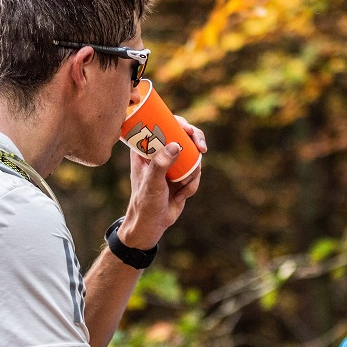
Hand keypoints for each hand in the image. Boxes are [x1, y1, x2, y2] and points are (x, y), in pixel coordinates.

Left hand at [119, 118, 206, 249]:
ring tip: (181, 187)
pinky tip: (181, 196)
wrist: (152, 224)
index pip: (161, 125)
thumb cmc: (145, 203)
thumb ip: (161, 164)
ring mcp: (172, 164)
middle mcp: (159, 153)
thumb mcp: (152, 183)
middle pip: (183, 135)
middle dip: (195, 142)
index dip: (177, 122)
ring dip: (193, 172)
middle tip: (202, 148)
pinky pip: (196, 172)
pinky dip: (193, 184)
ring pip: (193, 155)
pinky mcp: (182, 175)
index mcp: (145, 149)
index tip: (187, 129)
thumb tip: (176, 145)